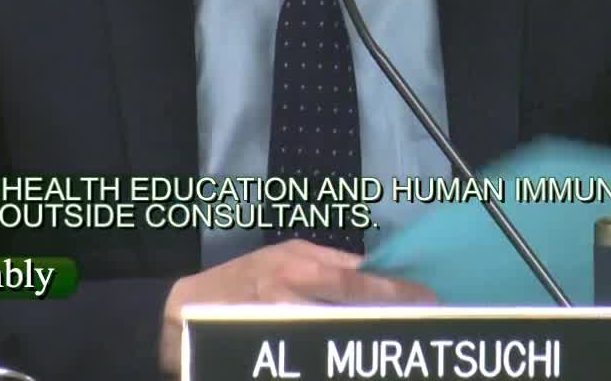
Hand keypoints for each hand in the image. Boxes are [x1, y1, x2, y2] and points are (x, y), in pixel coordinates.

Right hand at [158, 240, 435, 372]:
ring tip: (393, 340)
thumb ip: (325, 260)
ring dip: (366, 340)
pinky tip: (350, 355)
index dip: (395, 292)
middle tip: (424, 322)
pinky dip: (334, 355)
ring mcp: (282, 332)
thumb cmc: (236, 280)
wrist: (183, 318)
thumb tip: (366, 268)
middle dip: (390, 319)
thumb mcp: (277, 255)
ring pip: (335, 340)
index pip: (357, 284)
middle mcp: (292, 302)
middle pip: (354, 316)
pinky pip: (313, 356)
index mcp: (296, 272)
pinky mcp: (272, 354)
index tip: (427, 298)